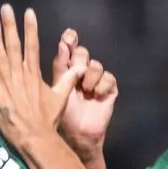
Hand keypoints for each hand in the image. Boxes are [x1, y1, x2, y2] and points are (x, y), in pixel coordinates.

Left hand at [0, 5, 85, 151]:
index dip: (30, 28)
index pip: (32, 46)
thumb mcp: (60, 97)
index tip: (28, 12)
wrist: (36, 137)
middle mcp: (19, 76)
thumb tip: (81, 67)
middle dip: (10, 26)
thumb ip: (68, 79)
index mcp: (34, 74)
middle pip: (14, 46)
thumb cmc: (48, 119)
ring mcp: (6, 85)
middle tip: (6, 8)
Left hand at [54, 28, 118, 154]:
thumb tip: (63, 44)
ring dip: (89, 79)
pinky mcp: (109, 88)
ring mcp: (97, 79)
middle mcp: (82, 70)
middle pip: (83, 52)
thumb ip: (61, 66)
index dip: (70, 39)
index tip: (68, 36)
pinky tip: (96, 96)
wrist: (79, 132)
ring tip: (86, 92)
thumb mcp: (58, 87)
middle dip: (80, 61)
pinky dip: (101, 86)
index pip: (69, 48)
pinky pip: (108, 77)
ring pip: (96, 65)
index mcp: (67, 69)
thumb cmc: (65, 111)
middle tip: (77, 73)